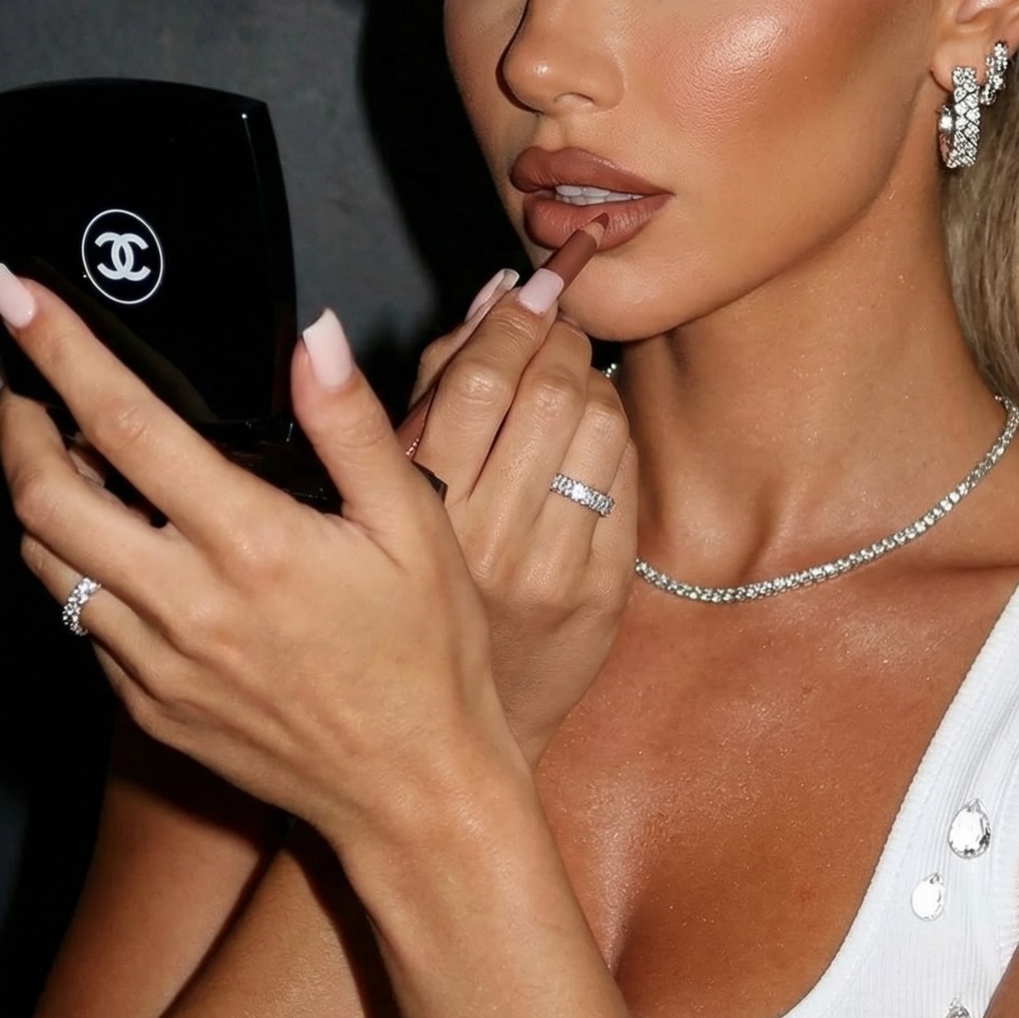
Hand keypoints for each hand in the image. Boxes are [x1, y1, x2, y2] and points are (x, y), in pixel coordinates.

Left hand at [0, 267, 506, 849]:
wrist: (416, 791)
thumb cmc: (430, 657)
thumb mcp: (415, 525)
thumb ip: (355, 425)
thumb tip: (313, 340)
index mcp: (253, 543)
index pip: (124, 424)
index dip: (58, 351)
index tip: (16, 298)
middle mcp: (188, 604)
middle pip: (43, 496)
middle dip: (13, 423)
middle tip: (19, 381)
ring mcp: (158, 663)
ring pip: (46, 563)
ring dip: (34, 496)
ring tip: (59, 454)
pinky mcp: (149, 705)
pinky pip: (83, 622)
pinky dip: (77, 566)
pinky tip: (116, 545)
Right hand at [406, 272, 636, 764]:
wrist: (454, 733)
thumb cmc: (412, 597)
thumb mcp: (393, 491)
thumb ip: (436, 388)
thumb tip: (492, 296)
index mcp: (416, 514)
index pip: (479, 386)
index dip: (513, 320)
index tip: (529, 284)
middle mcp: (484, 544)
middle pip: (548, 395)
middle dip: (560, 338)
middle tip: (555, 321)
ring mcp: (552, 574)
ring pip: (598, 428)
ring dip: (591, 380)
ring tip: (570, 374)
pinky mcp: (602, 598)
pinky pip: (625, 481)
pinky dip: (612, 437)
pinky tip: (589, 435)